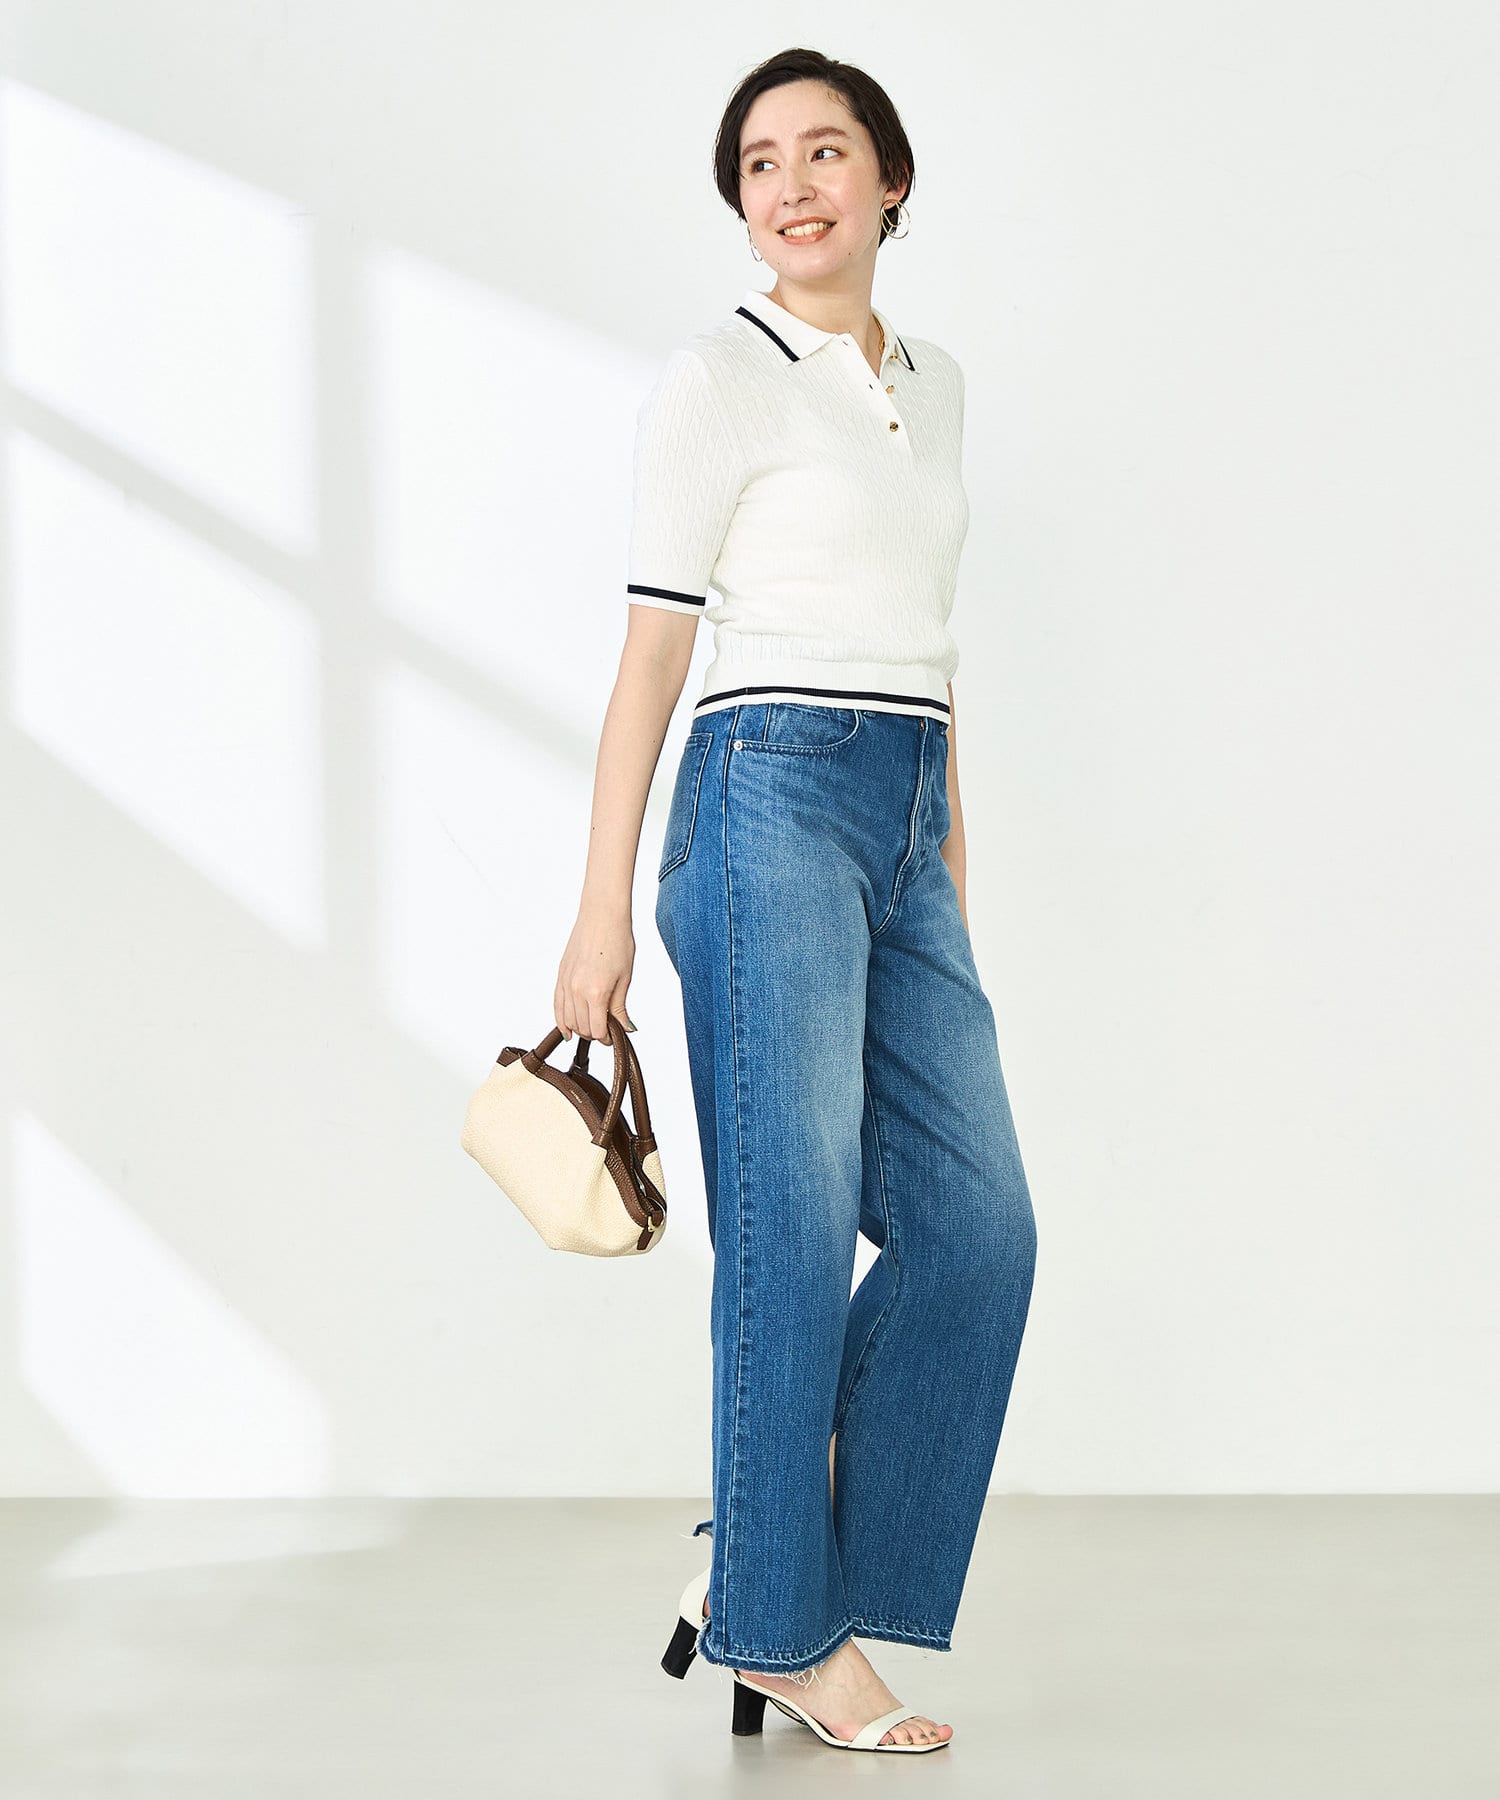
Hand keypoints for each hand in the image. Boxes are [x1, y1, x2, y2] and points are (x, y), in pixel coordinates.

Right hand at [555, 905, 636, 1042]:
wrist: (602, 916)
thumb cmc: (617, 941)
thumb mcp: (625, 978)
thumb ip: (620, 1007)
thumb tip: (625, 1028)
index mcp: (596, 992)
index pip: (597, 1030)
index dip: (606, 1038)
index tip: (614, 1036)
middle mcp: (577, 990)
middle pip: (582, 1027)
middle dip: (594, 1033)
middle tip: (606, 1031)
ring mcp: (566, 983)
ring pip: (567, 1019)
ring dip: (579, 1028)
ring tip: (591, 1027)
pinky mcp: (560, 976)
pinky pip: (557, 1005)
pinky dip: (561, 1019)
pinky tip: (567, 1029)